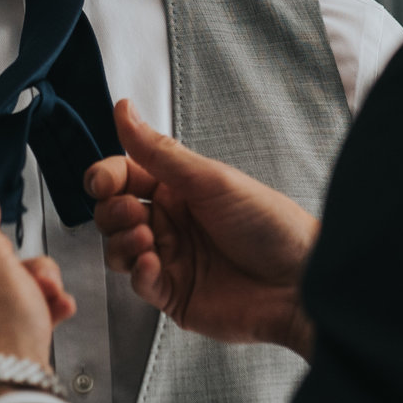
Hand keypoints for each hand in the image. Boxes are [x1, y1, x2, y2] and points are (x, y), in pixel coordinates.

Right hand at [85, 99, 319, 357]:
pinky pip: (138, 284)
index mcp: (179, 190)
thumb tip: (123, 108)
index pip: (125, 177)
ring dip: (122, 241)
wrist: (301, 283)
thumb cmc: (269, 225)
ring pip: (118, 250)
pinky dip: (138, 272)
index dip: (106, 177)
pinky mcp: (173, 294)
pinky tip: (154, 264)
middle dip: (112, 211)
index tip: (101, 181)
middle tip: (133, 212)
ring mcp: (171, 260)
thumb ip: (158, 151)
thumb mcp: (210, 180)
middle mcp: (171, 223)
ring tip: (146, 238)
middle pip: (114, 214)